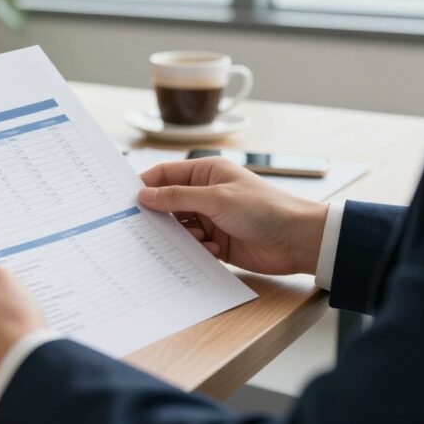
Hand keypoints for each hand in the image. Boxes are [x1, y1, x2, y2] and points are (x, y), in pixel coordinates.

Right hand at [138, 157, 328, 275]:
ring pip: (180, 227)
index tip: (125, 200)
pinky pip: (194, 247)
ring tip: (190, 240)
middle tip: (142, 227)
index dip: (145, 185)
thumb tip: (144, 195)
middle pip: (169, 203)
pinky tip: (211, 251)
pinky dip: (196, 250)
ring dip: (181, 236)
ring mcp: (211, 219)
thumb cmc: (263, 208)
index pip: (166, 175)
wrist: (298, 240)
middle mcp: (206, 194)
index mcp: (206, 172)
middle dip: (159, 216)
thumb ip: (177, 197)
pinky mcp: (218, 243)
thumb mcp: (216, 198)